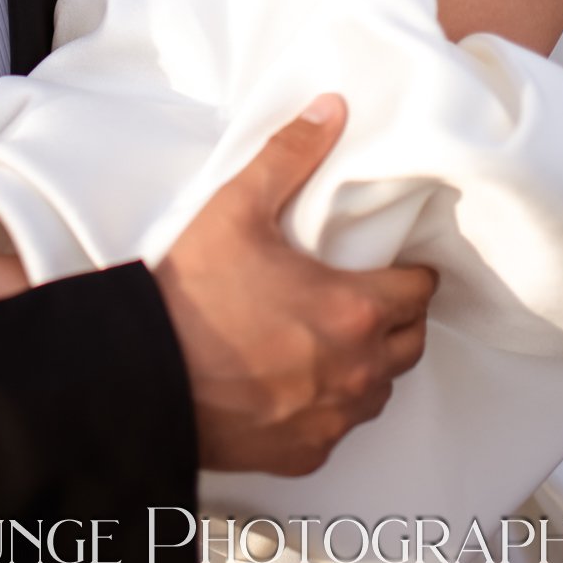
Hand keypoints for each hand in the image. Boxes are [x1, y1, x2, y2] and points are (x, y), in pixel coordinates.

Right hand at [154, 96, 435, 475]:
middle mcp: (357, 372)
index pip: (420, 290)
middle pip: (411, 341)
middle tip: (365, 291)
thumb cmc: (192, 298)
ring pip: (381, 388)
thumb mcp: (236, 208)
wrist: (142, 380)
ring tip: (334, 334)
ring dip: (370, 362)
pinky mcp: (306, 452)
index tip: (394, 261)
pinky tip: (300, 379)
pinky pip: (341, 425)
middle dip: (397, 315)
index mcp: (354, 310)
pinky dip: (333, 402)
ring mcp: (333, 418)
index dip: (410, 271)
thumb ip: (289, 155)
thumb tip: (331, 110)